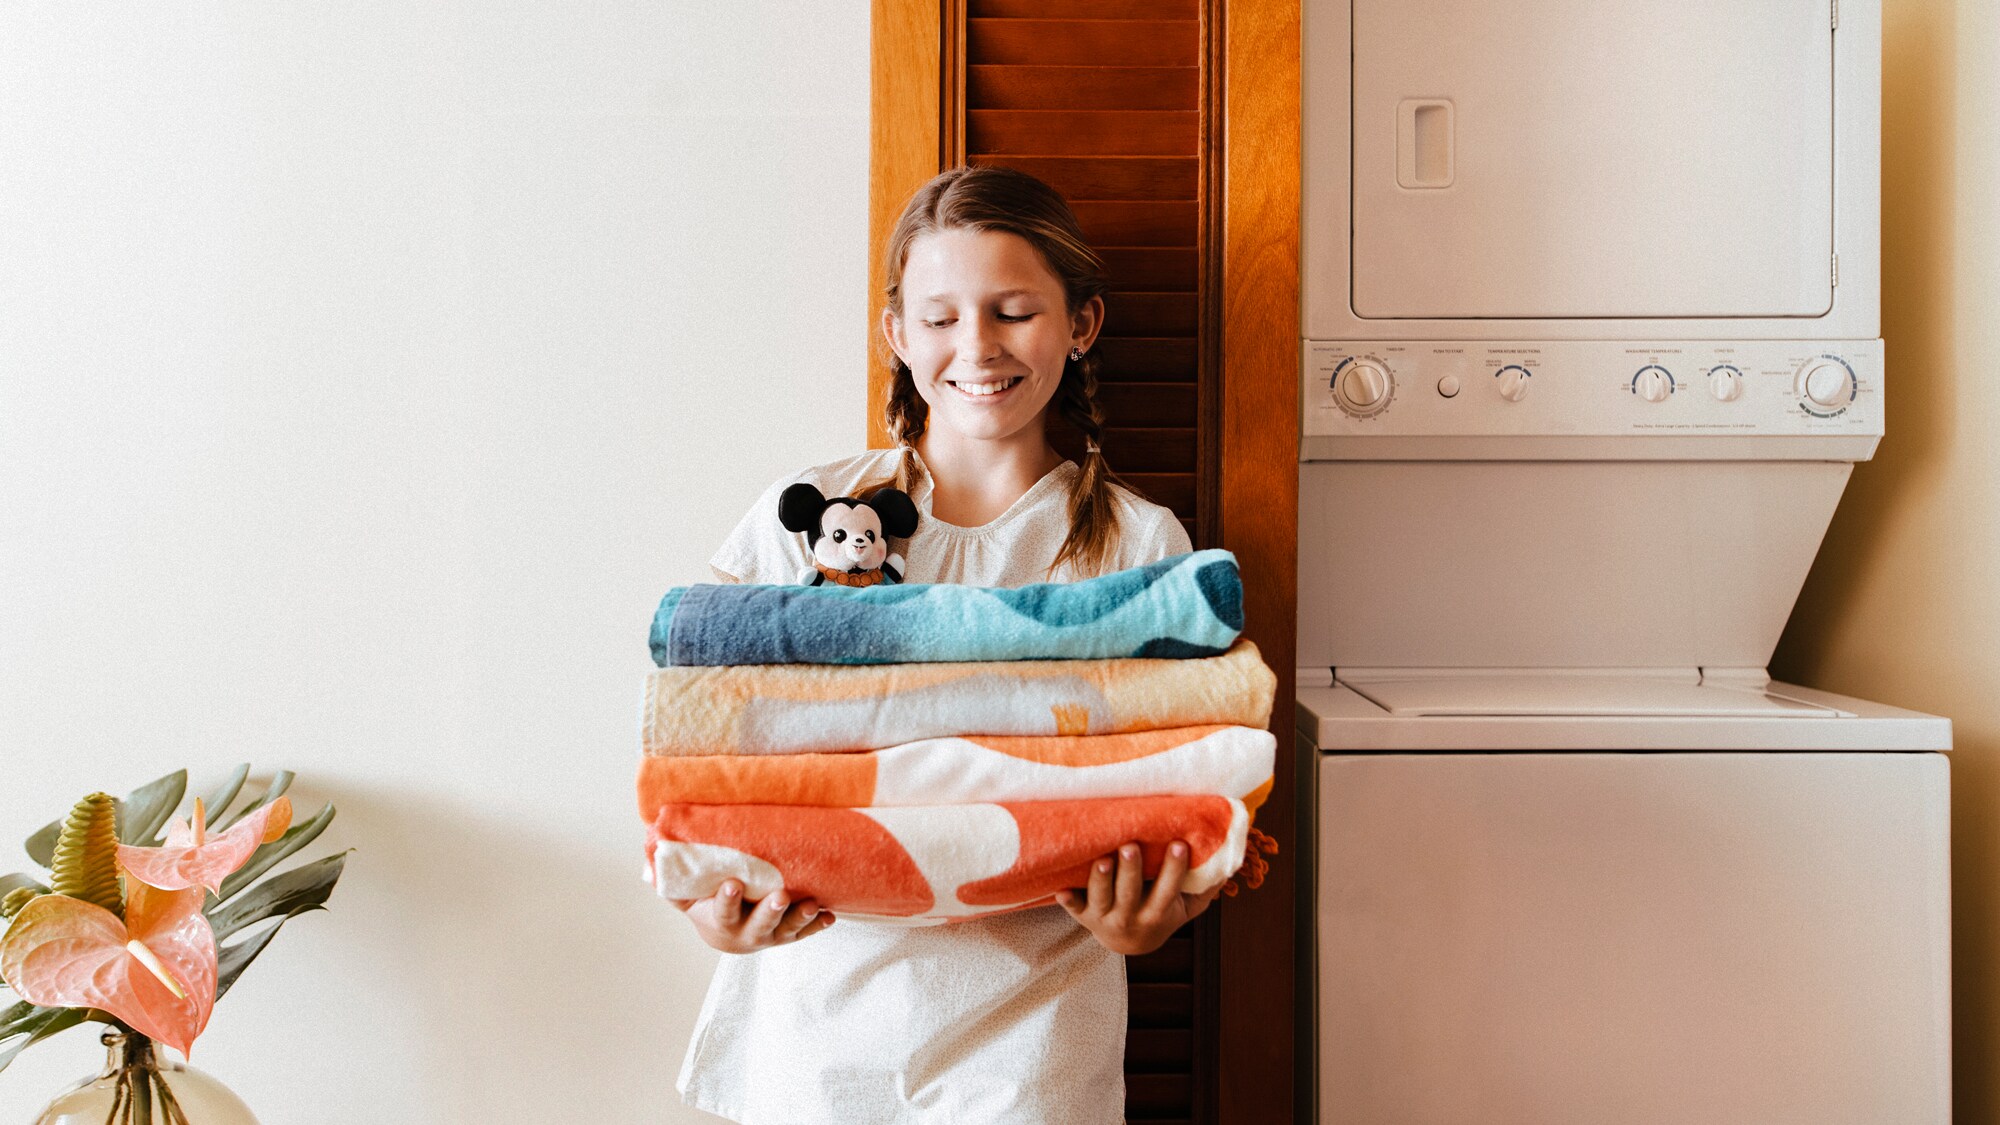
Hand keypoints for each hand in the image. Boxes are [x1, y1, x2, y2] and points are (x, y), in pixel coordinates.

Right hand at [670, 880, 833, 953]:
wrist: (725, 935)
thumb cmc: (704, 905)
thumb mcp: (684, 896)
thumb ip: (669, 879)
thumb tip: (650, 852)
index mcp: (721, 923)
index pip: (723, 912)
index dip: (727, 900)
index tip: (732, 883)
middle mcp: (748, 933)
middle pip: (760, 925)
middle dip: (771, 911)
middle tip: (781, 896)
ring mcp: (771, 935)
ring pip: (787, 929)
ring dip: (800, 917)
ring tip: (812, 904)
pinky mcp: (789, 934)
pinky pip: (805, 931)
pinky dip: (818, 925)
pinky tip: (830, 915)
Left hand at [1056, 841, 1222, 956]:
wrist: (1129, 943)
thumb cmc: (1161, 913)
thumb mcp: (1186, 908)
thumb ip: (1205, 888)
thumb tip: (1232, 858)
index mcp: (1157, 915)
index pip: (1167, 892)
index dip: (1173, 870)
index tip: (1179, 843)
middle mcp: (1130, 919)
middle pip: (1129, 895)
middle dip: (1130, 871)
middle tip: (1130, 844)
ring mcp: (1104, 918)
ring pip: (1101, 899)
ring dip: (1100, 880)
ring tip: (1102, 858)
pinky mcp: (1084, 915)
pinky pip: (1074, 909)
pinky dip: (1068, 901)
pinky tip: (1059, 889)